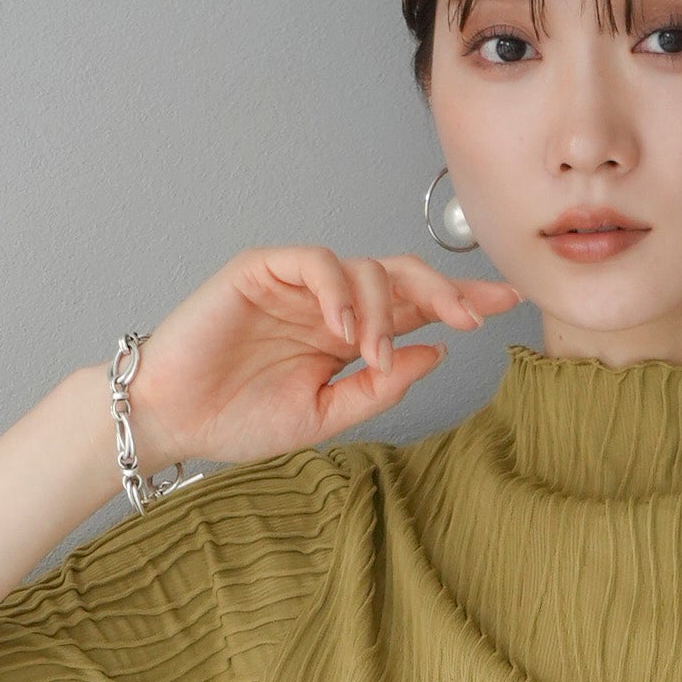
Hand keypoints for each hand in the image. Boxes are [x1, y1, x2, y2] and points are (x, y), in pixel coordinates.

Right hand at [123, 246, 520, 466]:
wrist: (174, 420)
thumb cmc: (236, 419)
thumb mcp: (325, 416)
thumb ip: (379, 387)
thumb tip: (436, 354)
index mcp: (349, 336)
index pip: (415, 310)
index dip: (460, 301)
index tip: (507, 304)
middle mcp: (330, 304)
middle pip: (402, 276)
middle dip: (444, 291)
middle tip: (471, 315)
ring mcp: (297, 284)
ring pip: (364, 269)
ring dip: (383, 310)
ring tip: (371, 354)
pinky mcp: (261, 269)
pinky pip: (313, 261)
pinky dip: (337, 289)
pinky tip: (344, 327)